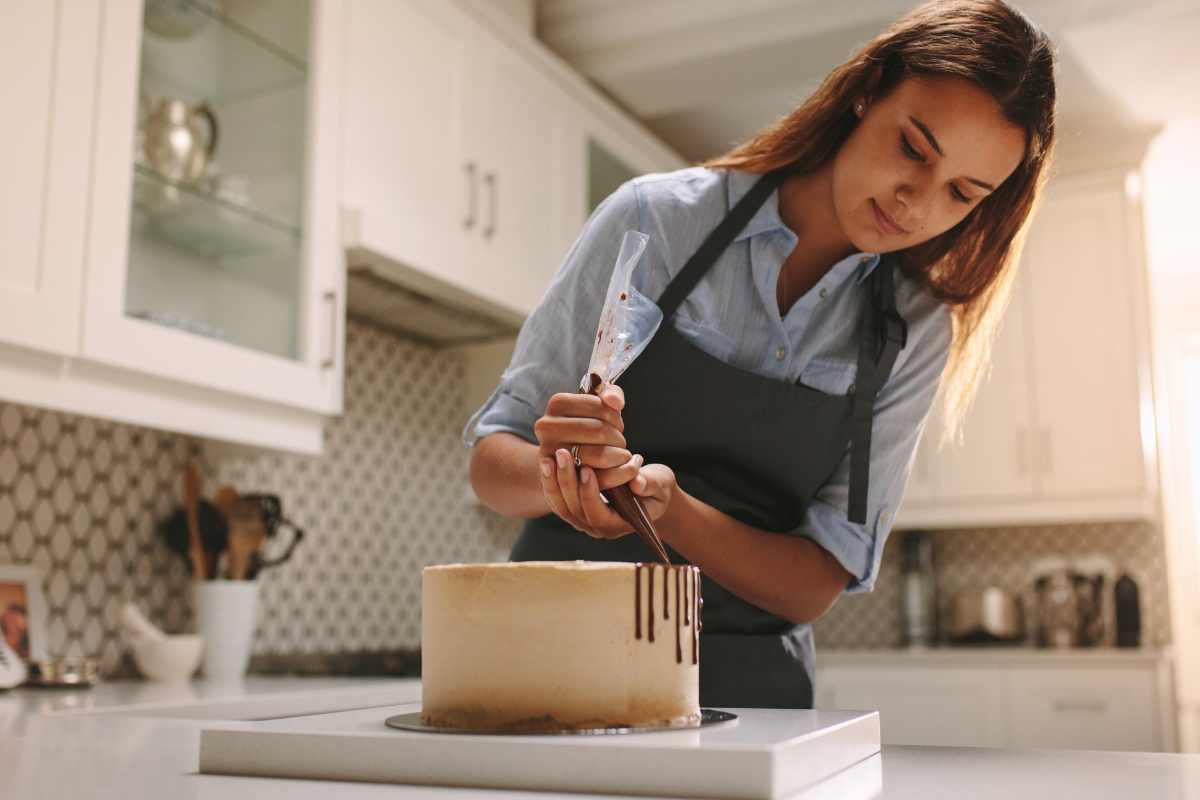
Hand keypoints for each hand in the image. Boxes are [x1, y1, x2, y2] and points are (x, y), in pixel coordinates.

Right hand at [533, 383, 628, 474]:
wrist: (565, 458)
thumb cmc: (587, 425)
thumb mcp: (598, 404)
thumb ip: (611, 394)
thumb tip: (615, 403)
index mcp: (556, 404)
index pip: (599, 406)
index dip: (615, 416)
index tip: (616, 424)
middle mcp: (547, 428)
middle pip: (598, 430)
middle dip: (618, 437)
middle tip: (620, 441)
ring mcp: (552, 454)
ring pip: (599, 455)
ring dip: (619, 455)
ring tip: (621, 454)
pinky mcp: (563, 480)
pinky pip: (600, 478)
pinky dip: (619, 473)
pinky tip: (623, 468)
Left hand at [539, 450, 676, 539]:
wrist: (650, 493)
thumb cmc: (657, 488)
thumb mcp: (660, 485)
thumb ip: (650, 484)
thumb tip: (638, 484)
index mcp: (618, 525)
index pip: (597, 515)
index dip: (590, 493)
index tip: (587, 468)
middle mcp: (597, 527)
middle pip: (574, 510)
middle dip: (567, 481)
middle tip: (564, 454)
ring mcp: (583, 520)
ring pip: (561, 506)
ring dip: (553, 482)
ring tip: (550, 457)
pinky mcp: (574, 509)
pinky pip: (557, 499)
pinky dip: (550, 482)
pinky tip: (547, 461)